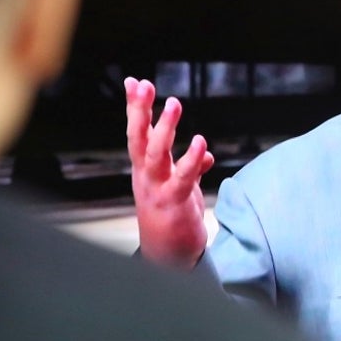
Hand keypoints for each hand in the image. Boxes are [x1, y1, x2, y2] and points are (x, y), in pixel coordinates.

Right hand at [125, 77, 214, 268]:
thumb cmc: (171, 220)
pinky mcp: (174, 204)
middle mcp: (146, 177)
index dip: (136, 108)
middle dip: (139, 111)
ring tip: (173, 102)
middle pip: (138, 139)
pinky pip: (182, 178)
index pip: (138, 133)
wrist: (168, 259)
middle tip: (143, 85)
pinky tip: (201, 142)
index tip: (134, 81)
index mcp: (145, 170)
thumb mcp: (179, 190)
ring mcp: (157, 190)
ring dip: (164, 128)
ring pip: (155, 154)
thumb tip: (207, 155)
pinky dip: (191, 160)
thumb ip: (191, 169)